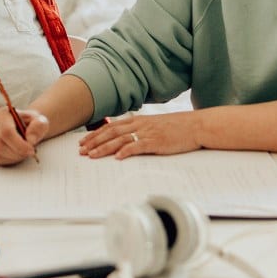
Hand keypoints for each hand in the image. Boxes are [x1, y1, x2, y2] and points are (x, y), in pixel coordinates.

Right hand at [0, 107, 48, 166]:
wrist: (24, 127)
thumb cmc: (31, 124)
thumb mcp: (40, 121)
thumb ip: (39, 127)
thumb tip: (30, 139)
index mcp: (2, 113)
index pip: (6, 131)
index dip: (19, 144)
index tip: (31, 150)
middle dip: (16, 152)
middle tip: (28, 153)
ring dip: (11, 157)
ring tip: (22, 153)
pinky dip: (5, 160)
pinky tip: (14, 155)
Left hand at [78, 112, 199, 159]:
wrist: (195, 126)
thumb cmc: (176, 128)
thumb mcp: (153, 125)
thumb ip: (139, 130)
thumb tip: (124, 139)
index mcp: (138, 120)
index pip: (111, 127)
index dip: (96, 134)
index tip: (83, 142)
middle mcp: (139, 125)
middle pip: (111, 133)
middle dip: (94, 142)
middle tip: (81, 151)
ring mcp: (147, 133)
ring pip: (120, 140)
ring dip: (104, 148)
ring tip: (92, 155)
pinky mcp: (156, 142)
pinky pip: (138, 146)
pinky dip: (127, 151)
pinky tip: (118, 157)